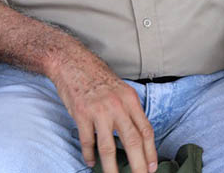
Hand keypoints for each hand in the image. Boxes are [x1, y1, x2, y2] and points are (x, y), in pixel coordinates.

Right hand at [51, 51, 157, 172]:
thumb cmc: (95, 75)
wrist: (71, 61)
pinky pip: (88, 141)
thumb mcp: (120, 89)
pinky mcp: (81, 114)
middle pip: (132, 141)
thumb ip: (128, 109)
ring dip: (111, 167)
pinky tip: (91, 162)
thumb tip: (137, 134)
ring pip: (108, 147)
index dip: (150, 152)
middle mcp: (117, 105)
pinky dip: (89, 154)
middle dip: (138, 165)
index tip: (152, 168)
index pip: (145, 130)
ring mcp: (99, 110)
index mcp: (130, 99)